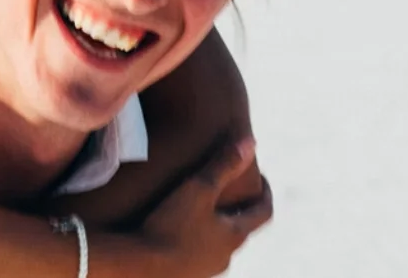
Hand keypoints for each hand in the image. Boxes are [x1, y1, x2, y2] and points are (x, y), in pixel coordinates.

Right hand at [137, 137, 272, 276]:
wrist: (141, 266)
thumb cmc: (171, 226)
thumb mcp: (198, 189)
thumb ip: (224, 165)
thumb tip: (252, 142)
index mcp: (235, 235)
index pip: (264, 212)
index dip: (266, 192)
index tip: (260, 177)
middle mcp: (227, 255)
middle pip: (240, 228)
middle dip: (236, 208)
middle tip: (226, 189)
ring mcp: (207, 268)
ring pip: (218, 243)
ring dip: (214, 226)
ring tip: (199, 208)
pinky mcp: (188, 275)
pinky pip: (198, 254)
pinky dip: (195, 239)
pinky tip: (177, 230)